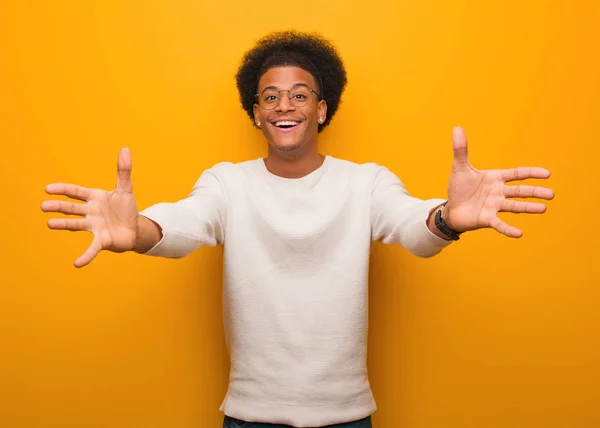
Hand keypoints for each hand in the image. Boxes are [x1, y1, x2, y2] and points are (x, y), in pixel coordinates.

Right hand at [41, 148, 138, 266]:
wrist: (134, 228)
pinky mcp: (102, 240)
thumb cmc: (125, 209)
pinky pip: (92, 249)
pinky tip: (77, 264)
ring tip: (50, 224)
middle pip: (72, 208)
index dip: (63, 190)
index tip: (48, 188)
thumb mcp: (126, 189)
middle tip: (44, 206)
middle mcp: (91, 212)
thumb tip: (125, 149)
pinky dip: (85, 256)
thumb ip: (124, 170)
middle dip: (59, 207)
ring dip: (64, 225)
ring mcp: (95, 227)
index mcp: (94, 198)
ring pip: (76, 225)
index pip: (76, 192)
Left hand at [444, 127, 554, 237]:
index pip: (517, 174)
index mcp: (495, 179)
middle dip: (535, 192)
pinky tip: (519, 234)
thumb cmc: (459, 188)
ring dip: (528, 208)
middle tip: (551, 194)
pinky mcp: (487, 219)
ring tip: (543, 209)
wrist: (451, 209)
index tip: (547, 174)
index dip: (531, 173)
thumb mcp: (459, 168)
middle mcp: (498, 193)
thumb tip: (457, 128)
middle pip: (520, 191)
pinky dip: (508, 229)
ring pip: (514, 207)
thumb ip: (460, 150)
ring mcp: (494, 206)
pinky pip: (499, 224)